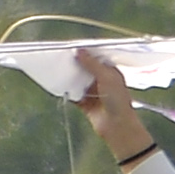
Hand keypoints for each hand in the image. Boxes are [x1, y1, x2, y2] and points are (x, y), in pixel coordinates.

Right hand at [67, 48, 154, 165]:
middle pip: (85, 69)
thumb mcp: (106, 77)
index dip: (85, 53)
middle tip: (60, 56)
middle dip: (75, 64)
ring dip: (69, 76)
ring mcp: (93, 93)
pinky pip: (73, 94)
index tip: (72, 47)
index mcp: (110, 72)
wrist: (117, 126)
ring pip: (78, 81)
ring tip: (56, 67)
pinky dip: (67, 90)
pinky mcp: (85, 104)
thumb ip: (92, 64)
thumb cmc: (117, 100)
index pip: (95, 59)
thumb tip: (79, 51)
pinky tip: (57, 84)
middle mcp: (101, 81)